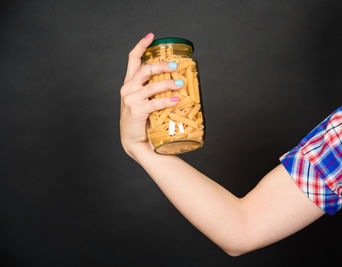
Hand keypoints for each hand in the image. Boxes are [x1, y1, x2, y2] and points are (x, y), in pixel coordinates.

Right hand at [120, 32, 182, 157]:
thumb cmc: (143, 120)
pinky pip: (155, 102)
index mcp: (129, 83)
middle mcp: (127, 88)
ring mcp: (131, 99)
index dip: (141, 45)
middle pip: (144, 69)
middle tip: (175, 66)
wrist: (134, 140)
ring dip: (169, 84)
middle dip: (161, 65)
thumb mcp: (144, 100)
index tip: (151, 35)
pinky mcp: (137, 111)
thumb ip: (153, 89)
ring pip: (152, 86)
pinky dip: (167, 101)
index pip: (132, 59)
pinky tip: (177, 101)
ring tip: (181, 85)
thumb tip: (177, 80)